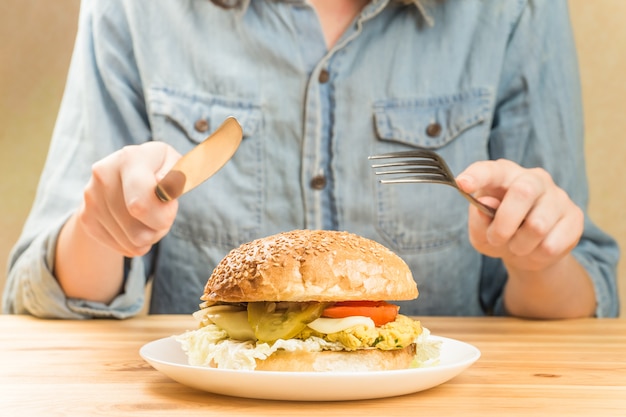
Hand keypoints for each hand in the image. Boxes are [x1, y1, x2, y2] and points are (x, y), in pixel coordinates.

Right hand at [76, 142, 180, 256]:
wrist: (125, 172)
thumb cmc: (161, 170)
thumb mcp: (177, 166)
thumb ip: (178, 176)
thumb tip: (163, 187)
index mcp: (130, 158)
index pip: (141, 206)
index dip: (162, 217)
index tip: (171, 208)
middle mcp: (104, 175)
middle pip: (139, 232)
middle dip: (160, 228)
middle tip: (165, 213)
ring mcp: (91, 197)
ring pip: (133, 243)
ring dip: (150, 236)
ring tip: (151, 217)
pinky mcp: (86, 217)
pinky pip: (123, 248)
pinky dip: (136, 242)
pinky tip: (137, 223)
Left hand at [455, 159, 583, 272]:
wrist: (529, 252)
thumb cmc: (499, 232)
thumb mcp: (480, 231)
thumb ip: (478, 219)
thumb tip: (485, 205)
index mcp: (504, 175)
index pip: (491, 169)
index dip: (477, 175)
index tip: (462, 184)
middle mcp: (533, 178)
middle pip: (523, 192)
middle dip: (504, 224)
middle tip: (496, 239)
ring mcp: (557, 196)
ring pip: (537, 225)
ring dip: (520, 245)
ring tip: (517, 246)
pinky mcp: (574, 216)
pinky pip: (552, 244)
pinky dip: (537, 255)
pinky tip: (536, 249)